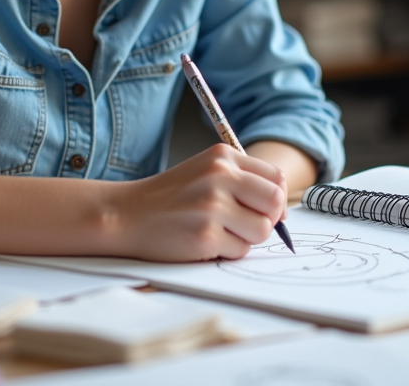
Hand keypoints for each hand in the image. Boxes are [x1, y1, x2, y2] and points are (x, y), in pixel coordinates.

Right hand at [108, 144, 286, 261]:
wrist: (126, 215)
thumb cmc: (170, 197)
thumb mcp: (205, 171)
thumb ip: (243, 180)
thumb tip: (283, 209)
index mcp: (223, 156)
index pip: (276, 178)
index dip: (275, 198)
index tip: (262, 208)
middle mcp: (220, 176)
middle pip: (276, 203)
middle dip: (268, 220)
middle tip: (247, 224)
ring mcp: (212, 206)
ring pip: (262, 231)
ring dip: (247, 238)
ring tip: (221, 231)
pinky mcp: (206, 236)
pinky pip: (240, 250)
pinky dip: (227, 251)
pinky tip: (204, 241)